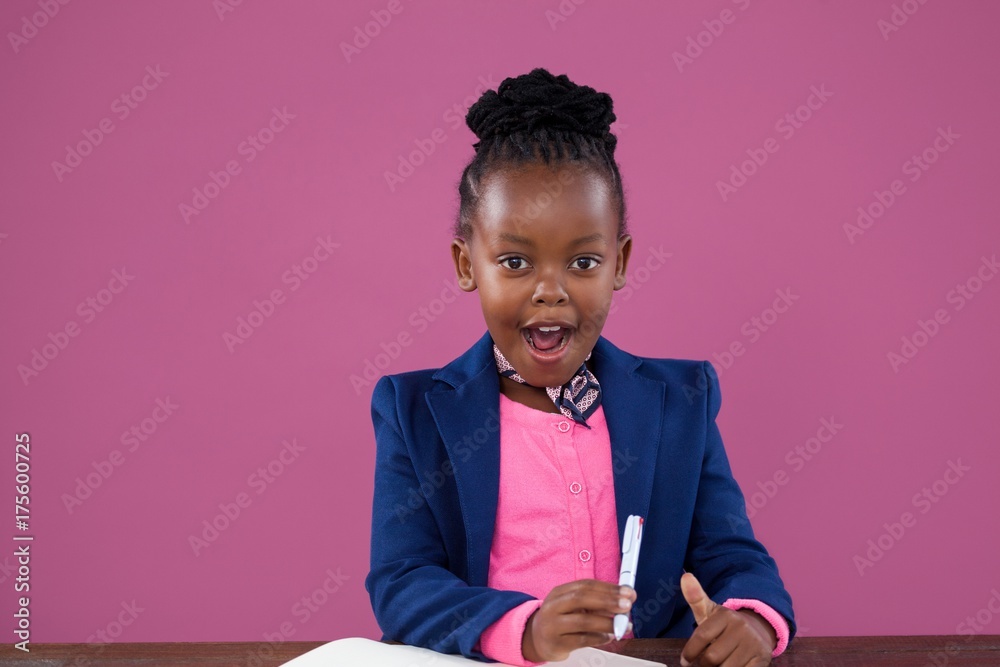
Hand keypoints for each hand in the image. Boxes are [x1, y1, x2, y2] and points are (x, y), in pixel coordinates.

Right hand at [522, 579, 636, 662]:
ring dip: (607, 623)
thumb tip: (623, 602)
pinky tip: (609, 636)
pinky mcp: (556, 643)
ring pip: (583, 621)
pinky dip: (599, 638)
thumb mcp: (572, 606)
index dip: (608, 588)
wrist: (536, 639)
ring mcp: (552, 625)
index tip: (628, 592)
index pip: (585, 585)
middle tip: (627, 606)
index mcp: (559, 592)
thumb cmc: (560, 620)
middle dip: (608, 601)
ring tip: (623, 626)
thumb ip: (595, 603)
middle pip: (581, 598)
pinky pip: (581, 640)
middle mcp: (553, 606)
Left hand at [679, 572, 775, 666]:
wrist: (758, 630)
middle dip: (705, 663)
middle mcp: (741, 628)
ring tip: (719, 664)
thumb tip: (685, 576)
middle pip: (712, 656)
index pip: (701, 636)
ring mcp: (753, 644)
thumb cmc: (726, 625)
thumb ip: (695, 597)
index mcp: (726, 616)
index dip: (690, 652)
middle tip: (705, 662)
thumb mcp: (710, 612)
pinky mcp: (762, 659)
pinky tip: (731, 665)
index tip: (685, 661)